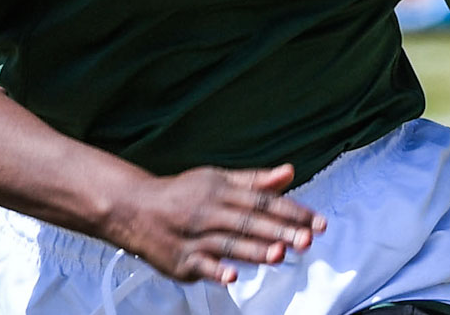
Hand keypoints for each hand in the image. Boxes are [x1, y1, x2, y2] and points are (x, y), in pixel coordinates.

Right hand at [105, 164, 322, 283]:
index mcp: (222, 191)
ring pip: (228, 244)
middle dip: (280, 232)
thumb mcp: (217, 180)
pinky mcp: (180, 260)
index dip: (292, 211)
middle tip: (306, 240)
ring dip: (254, 250)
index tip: (317, 222)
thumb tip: (289, 172)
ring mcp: (194, 237)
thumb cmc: (182, 194)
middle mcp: (209, 212)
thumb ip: (255, 181)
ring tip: (278, 255)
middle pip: (249, 222)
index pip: (263, 201)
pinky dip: (215, 270)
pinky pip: (199, 265)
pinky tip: (231, 276)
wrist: (133, 208)